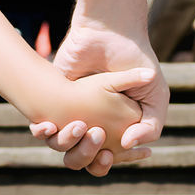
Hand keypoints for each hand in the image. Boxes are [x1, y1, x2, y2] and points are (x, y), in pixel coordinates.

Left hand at [30, 22, 169, 175]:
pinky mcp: (48, 106)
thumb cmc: (135, 61)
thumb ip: (150, 124)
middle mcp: (90, 127)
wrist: (106, 33)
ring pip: (60, 148)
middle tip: (95, 136)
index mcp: (114, 130)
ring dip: (67, 142)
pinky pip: (40, 130)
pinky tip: (47, 125)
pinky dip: (42, 132)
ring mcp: (68, 118)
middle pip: (82, 159)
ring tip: (79, 125)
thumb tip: (128, 145)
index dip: (109, 161)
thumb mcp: (154, 95)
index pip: (108, 159)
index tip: (112, 153)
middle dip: (86, 154)